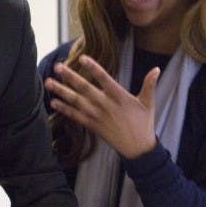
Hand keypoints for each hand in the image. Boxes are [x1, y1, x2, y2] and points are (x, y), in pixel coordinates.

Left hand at [44, 55, 158, 158]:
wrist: (138, 149)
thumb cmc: (143, 123)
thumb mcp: (148, 103)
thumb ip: (149, 85)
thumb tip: (157, 68)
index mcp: (119, 97)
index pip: (104, 78)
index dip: (93, 68)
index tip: (82, 58)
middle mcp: (105, 105)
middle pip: (85, 88)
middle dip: (70, 77)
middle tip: (57, 67)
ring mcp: (97, 116)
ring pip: (76, 101)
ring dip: (61, 91)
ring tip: (48, 82)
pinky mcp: (92, 125)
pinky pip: (75, 116)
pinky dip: (64, 109)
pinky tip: (53, 102)